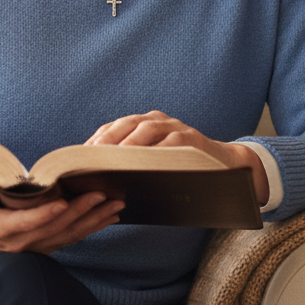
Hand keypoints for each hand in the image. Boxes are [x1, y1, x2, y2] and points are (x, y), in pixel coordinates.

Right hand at [0, 171, 123, 256]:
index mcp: (1, 229)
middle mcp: (22, 242)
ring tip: (117, 205)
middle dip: (81, 212)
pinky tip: (110, 217)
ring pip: (69, 235)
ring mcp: (36, 246)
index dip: (45, 214)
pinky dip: (92, 227)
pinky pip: (72, 238)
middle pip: (56, 228)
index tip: (63, 202)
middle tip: (104, 195)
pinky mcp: (45, 246)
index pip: (27, 223)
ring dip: (94, 221)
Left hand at [86, 110, 269, 205]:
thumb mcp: (154, 165)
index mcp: (144, 125)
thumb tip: (100, 183)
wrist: (224, 166)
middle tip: (92, 157)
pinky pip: (172, 142)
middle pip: (127, 124)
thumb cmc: (181, 170)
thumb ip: (133, 167)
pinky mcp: (192, 138)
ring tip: (114, 160)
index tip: (80, 156)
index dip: (97, 139)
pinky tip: (146, 164)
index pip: (114, 128)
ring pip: (147, 129)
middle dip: (108, 139)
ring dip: (129, 143)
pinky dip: (158, 152)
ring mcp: (176, 127)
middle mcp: (158, 120)